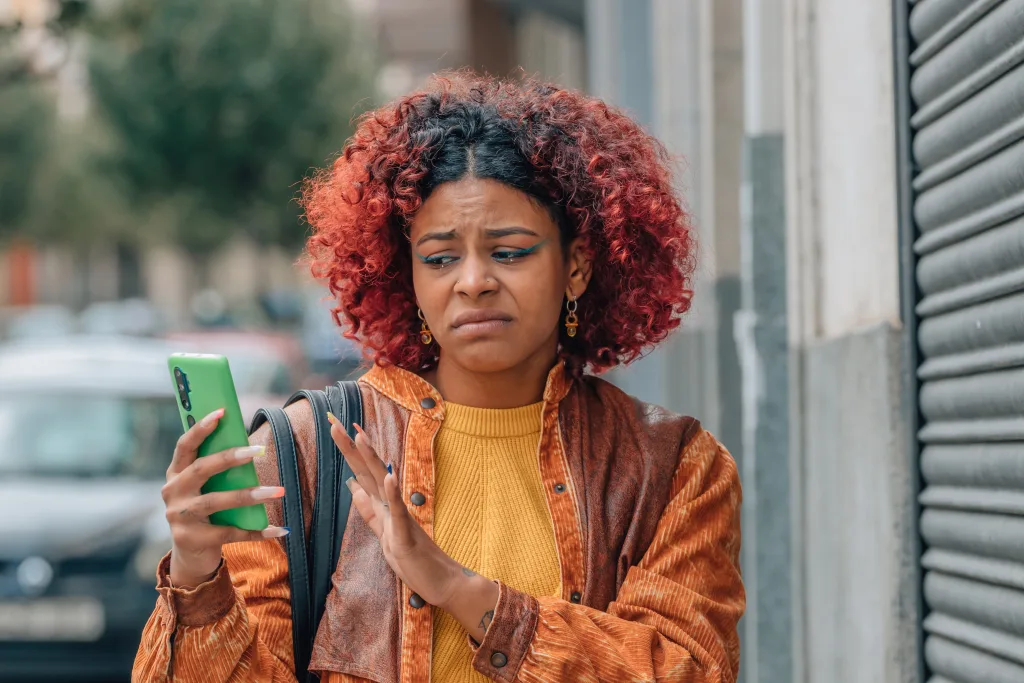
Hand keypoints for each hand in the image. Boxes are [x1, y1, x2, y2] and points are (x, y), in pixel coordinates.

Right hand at [163, 408, 288, 587]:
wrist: (191, 555)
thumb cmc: (205, 511)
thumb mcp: (205, 488)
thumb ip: (217, 469)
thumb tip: (249, 446)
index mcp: (175, 473)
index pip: (185, 446)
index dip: (200, 428)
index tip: (222, 411)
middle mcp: (172, 493)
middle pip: (201, 470)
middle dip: (230, 458)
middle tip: (259, 451)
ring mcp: (179, 517)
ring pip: (216, 501)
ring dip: (249, 496)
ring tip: (278, 491)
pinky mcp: (192, 539)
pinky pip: (230, 533)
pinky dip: (257, 531)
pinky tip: (279, 529)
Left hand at [329, 413, 498, 640]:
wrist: (444, 582)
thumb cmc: (415, 561)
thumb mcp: (384, 534)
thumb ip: (369, 511)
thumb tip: (353, 487)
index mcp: (385, 506)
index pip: (363, 473)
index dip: (349, 452)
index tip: (337, 428)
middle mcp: (392, 506)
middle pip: (368, 471)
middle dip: (350, 447)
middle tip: (334, 422)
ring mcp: (400, 518)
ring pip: (382, 483)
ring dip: (371, 458)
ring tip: (358, 435)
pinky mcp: (406, 535)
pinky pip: (399, 511)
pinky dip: (393, 492)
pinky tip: (388, 475)